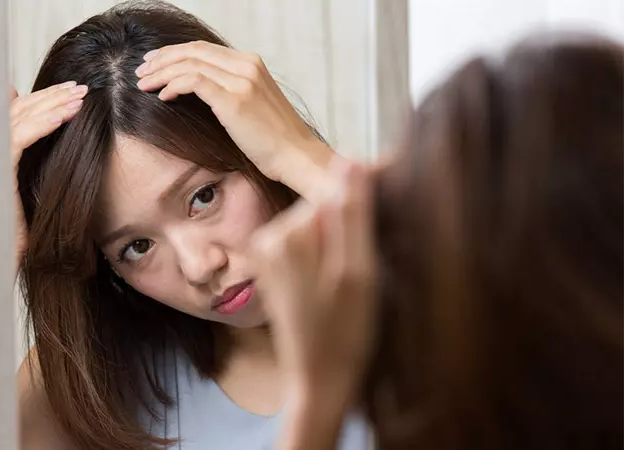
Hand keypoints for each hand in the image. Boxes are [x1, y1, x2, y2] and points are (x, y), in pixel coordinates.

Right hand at [9, 81, 87, 265]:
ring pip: (19, 119)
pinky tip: (66, 115)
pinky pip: (19, 139)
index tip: (71, 95)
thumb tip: (58, 147)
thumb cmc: (20, 233)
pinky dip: (43, 123)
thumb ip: (43, 169)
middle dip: (51, 97)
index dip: (44, 103)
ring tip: (78, 96)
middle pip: (19, 113)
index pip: (20, 119)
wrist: (0, 259)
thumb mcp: (35, 194)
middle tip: (79, 88)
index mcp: (1, 157)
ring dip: (51, 104)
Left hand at [135, 41, 334, 199]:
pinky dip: (173, 85)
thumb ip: (233, 91)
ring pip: (189, 64)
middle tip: (141, 70)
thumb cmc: (276, 141)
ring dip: (161, 72)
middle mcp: (247, 66)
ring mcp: (242, 81)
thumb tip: (203, 92)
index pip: (204, 49)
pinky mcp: (234, 99)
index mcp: (252, 64)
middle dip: (162, 58)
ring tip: (143, 83)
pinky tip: (163, 96)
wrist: (297, 156)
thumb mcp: (255, 107)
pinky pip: (193, 82)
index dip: (175, 53)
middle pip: (193, 51)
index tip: (156, 62)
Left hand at [251, 159, 378, 397]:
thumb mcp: (357, 273)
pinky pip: (310, 243)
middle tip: (380, 250)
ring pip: (320, 224)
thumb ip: (352, 214)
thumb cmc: (343, 336)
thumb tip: (350, 161)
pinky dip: (332, 251)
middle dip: (355, 219)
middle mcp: (271, 237)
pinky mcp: (275, 267)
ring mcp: (270, 253)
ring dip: (345, 236)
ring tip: (363, 269)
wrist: (317, 384)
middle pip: (326, 206)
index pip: (336, 191)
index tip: (398, 198)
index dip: (370, 193)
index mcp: (288, 235)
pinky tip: (346, 276)